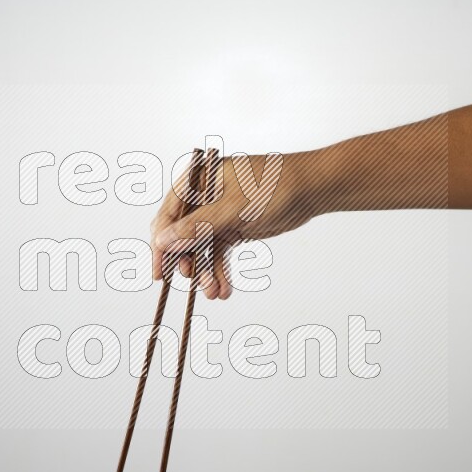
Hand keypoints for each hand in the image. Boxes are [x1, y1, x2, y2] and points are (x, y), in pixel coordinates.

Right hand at [150, 150, 315, 299]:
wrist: (312, 189)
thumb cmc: (274, 186)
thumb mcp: (233, 208)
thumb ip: (198, 226)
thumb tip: (164, 241)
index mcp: (196, 179)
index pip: (169, 214)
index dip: (161, 243)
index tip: (159, 272)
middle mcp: (202, 196)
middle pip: (182, 234)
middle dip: (188, 262)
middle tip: (194, 283)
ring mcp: (217, 213)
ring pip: (202, 248)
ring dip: (206, 272)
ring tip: (214, 293)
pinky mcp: (232, 227)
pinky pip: (219, 253)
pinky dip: (220, 271)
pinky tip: (224, 289)